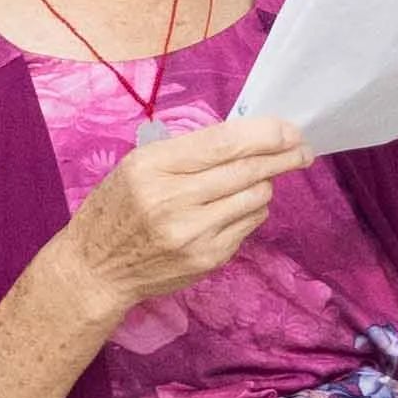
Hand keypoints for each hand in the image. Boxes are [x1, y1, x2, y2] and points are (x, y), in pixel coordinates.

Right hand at [67, 107, 312, 315]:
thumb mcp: (137, 166)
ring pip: (256, 197)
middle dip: (283, 156)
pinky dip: (250, 210)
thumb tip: (250, 139)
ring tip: (256, 179)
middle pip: (248, 170)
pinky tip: (233, 207)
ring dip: (263, 183)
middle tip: (302, 149)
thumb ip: (188, 152)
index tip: (289, 129)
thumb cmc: (116, 208)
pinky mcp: (208, 258)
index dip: (265, 134)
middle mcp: (173, 200)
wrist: (96, 268)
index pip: (224, 143)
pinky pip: (248, 224)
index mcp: (152, 167)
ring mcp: (193, 234)